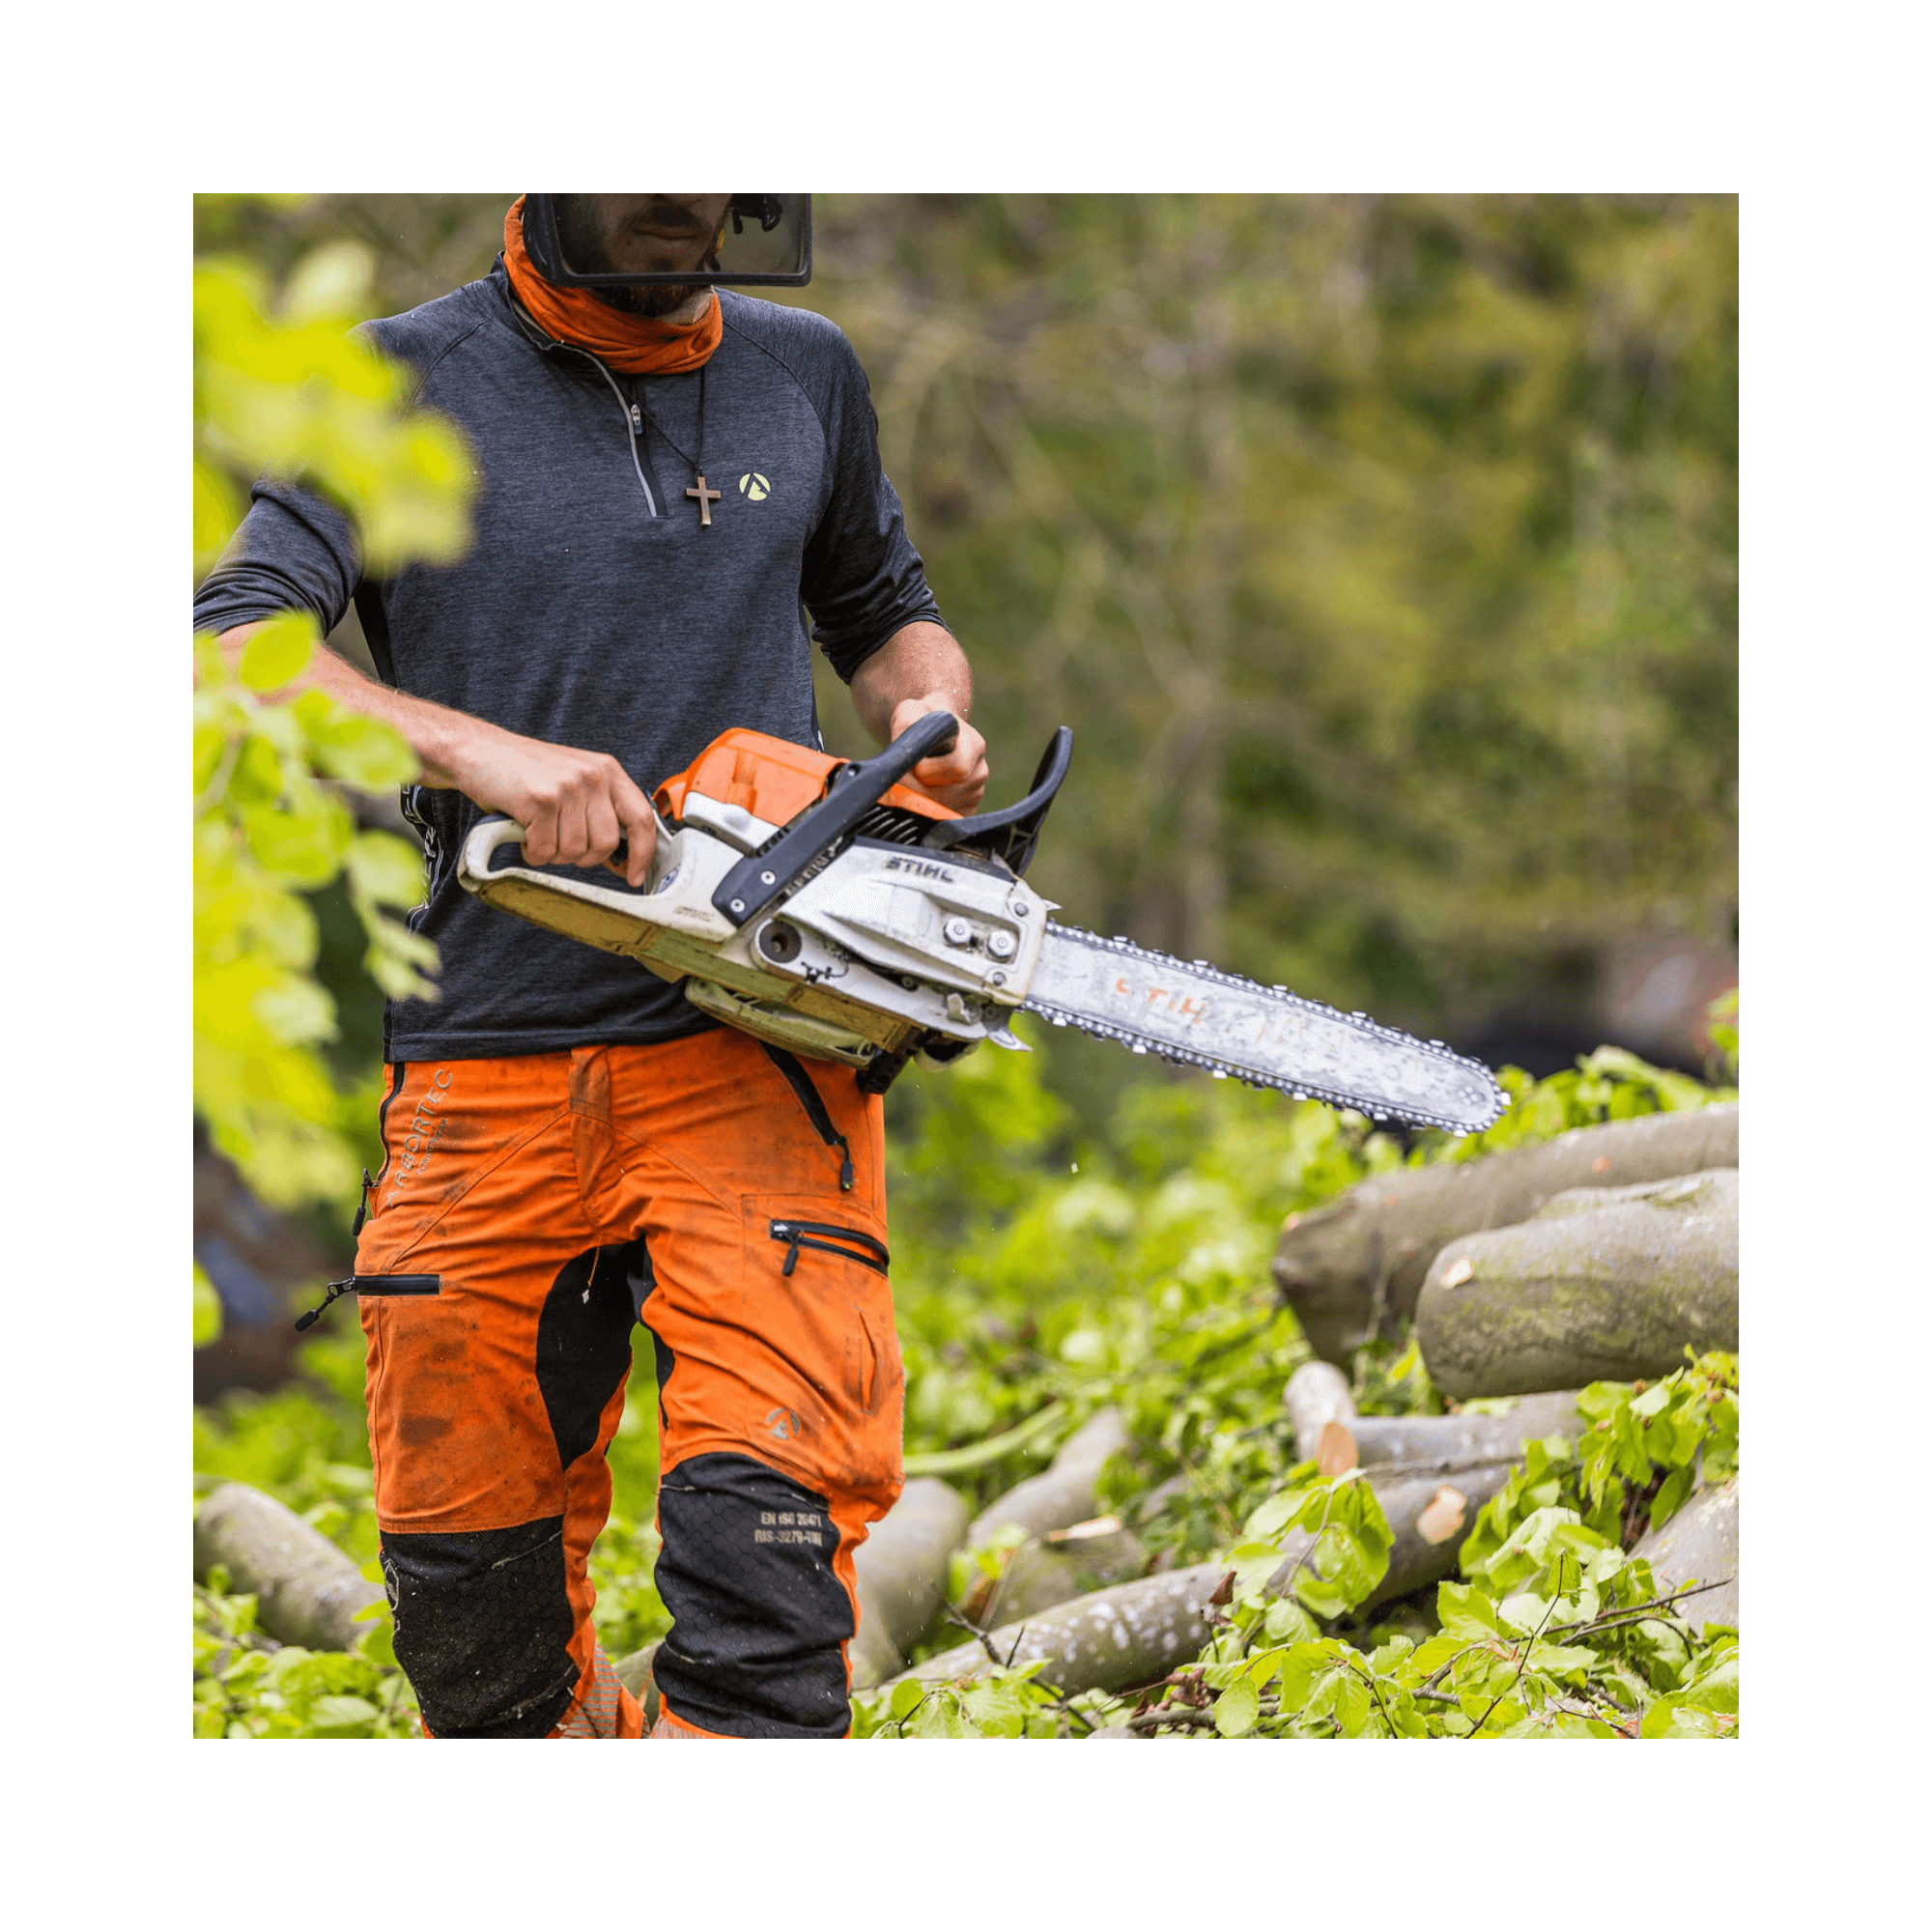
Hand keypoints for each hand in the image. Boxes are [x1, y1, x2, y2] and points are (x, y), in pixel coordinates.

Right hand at [441, 718, 657, 885]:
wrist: (477, 751)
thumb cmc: (523, 771)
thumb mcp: (574, 780)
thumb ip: (600, 810)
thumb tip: (623, 856)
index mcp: (607, 770)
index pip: (641, 818)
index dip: (642, 853)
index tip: (634, 876)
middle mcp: (593, 776)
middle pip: (606, 844)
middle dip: (581, 856)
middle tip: (558, 842)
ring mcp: (568, 787)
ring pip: (573, 851)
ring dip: (551, 852)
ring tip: (537, 830)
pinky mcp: (542, 800)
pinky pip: (545, 849)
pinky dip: (531, 850)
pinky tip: (522, 831)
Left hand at [889, 694, 989, 811]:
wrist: (934, 732)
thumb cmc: (921, 720)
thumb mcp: (910, 712)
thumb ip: (907, 727)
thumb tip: (905, 760)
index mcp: (974, 746)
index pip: (956, 768)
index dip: (927, 770)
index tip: (909, 765)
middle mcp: (980, 772)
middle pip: (947, 794)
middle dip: (917, 790)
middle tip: (900, 780)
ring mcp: (975, 793)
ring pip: (943, 809)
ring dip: (919, 800)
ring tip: (911, 783)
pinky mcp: (966, 810)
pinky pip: (942, 819)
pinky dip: (925, 811)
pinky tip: (919, 793)